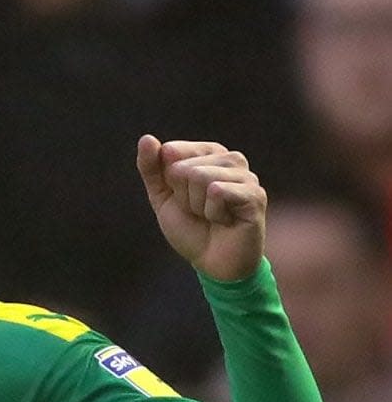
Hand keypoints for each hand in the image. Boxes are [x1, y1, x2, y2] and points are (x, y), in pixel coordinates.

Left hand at [136, 135, 265, 280]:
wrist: (212, 263)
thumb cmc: (191, 228)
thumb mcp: (162, 197)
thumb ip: (151, 168)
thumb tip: (146, 138)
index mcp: (209, 154)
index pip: (170, 152)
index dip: (169, 183)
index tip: (183, 198)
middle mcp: (231, 159)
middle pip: (184, 167)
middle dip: (183, 197)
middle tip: (199, 212)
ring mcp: (246, 176)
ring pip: (200, 177)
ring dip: (197, 206)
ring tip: (212, 217)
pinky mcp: (255, 195)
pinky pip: (217, 191)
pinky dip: (212, 213)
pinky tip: (225, 221)